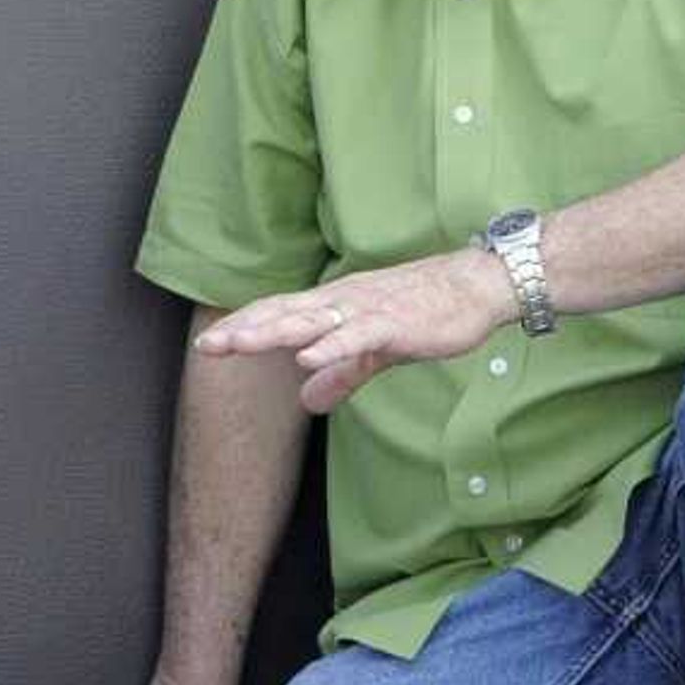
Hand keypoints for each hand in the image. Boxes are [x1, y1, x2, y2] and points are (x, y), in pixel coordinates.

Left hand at [195, 249, 515, 414]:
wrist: (477, 285)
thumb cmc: (428, 310)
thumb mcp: (377, 351)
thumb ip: (342, 374)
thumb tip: (308, 400)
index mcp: (336, 305)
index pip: (280, 314)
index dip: (245, 328)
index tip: (210, 345)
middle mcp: (343, 302)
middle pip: (285, 315)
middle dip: (245, 331)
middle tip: (207, 347)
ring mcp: (367, 310)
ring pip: (312, 322)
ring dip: (275, 332)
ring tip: (240, 344)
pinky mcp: (395, 323)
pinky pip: (357, 336)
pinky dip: (331, 347)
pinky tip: (307, 358)